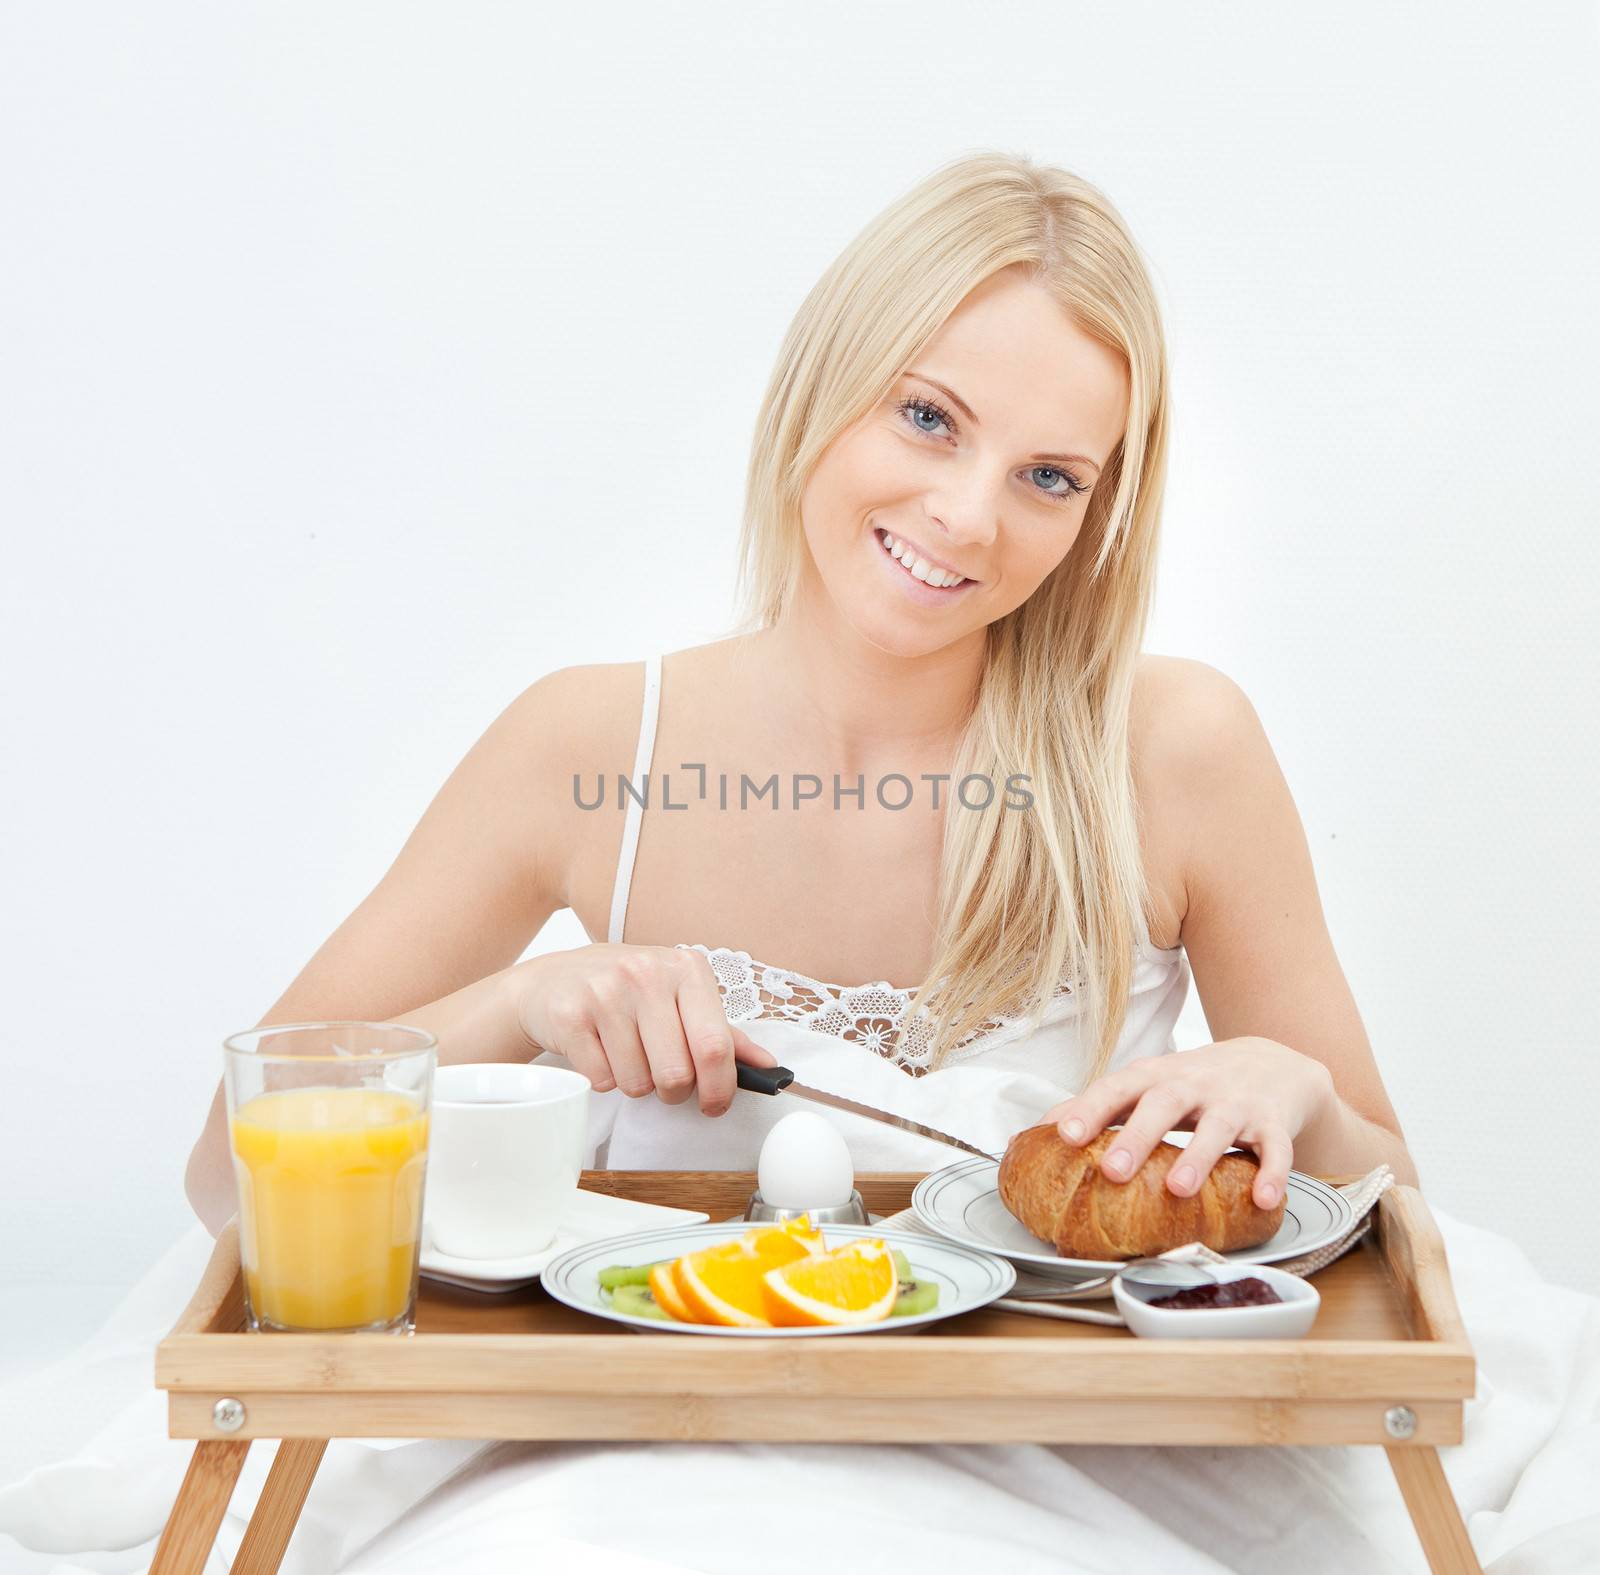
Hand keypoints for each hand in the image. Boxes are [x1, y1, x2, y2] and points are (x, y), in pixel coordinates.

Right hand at [513, 944, 777, 1116]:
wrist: (552, 980)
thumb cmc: (627, 991)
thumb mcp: (679, 998)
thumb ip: (724, 1033)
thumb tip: (769, 1066)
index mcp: (686, 969)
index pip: (715, 1045)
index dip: (720, 1088)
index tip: (715, 1105)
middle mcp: (647, 974)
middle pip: (677, 1073)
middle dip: (673, 1091)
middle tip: (663, 1077)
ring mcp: (605, 992)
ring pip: (638, 1083)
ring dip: (636, 1083)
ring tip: (626, 1054)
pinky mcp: (570, 1016)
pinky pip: (601, 1081)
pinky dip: (603, 1079)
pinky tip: (599, 1050)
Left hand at [1041, 1037, 1335, 1209]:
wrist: (1273, 1062)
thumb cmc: (1195, 1083)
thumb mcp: (1149, 1085)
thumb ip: (1100, 1107)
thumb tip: (1034, 1134)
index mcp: (1156, 1076)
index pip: (1117, 1087)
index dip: (1090, 1109)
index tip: (1065, 1135)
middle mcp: (1194, 1084)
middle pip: (1163, 1103)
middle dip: (1138, 1136)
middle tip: (1114, 1171)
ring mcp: (1236, 1102)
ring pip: (1218, 1126)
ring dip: (1198, 1157)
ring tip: (1178, 1190)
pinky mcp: (1274, 1122)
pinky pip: (1276, 1148)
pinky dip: (1271, 1173)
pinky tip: (1264, 1198)